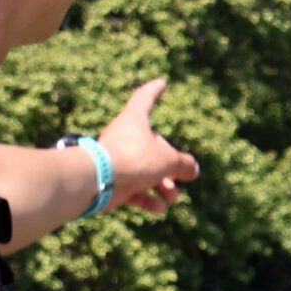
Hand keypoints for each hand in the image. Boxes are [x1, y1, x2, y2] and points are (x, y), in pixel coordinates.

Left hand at [96, 79, 200, 214]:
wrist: (97, 180)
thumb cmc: (134, 159)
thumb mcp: (168, 160)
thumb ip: (183, 164)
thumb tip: (192, 169)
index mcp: (134, 120)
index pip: (145, 98)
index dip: (154, 90)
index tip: (162, 83)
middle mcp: (124, 137)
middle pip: (152, 146)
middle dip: (169, 164)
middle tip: (181, 176)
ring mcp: (117, 160)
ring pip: (144, 171)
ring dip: (162, 185)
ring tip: (172, 196)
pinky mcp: (111, 181)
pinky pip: (133, 189)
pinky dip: (146, 198)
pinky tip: (160, 208)